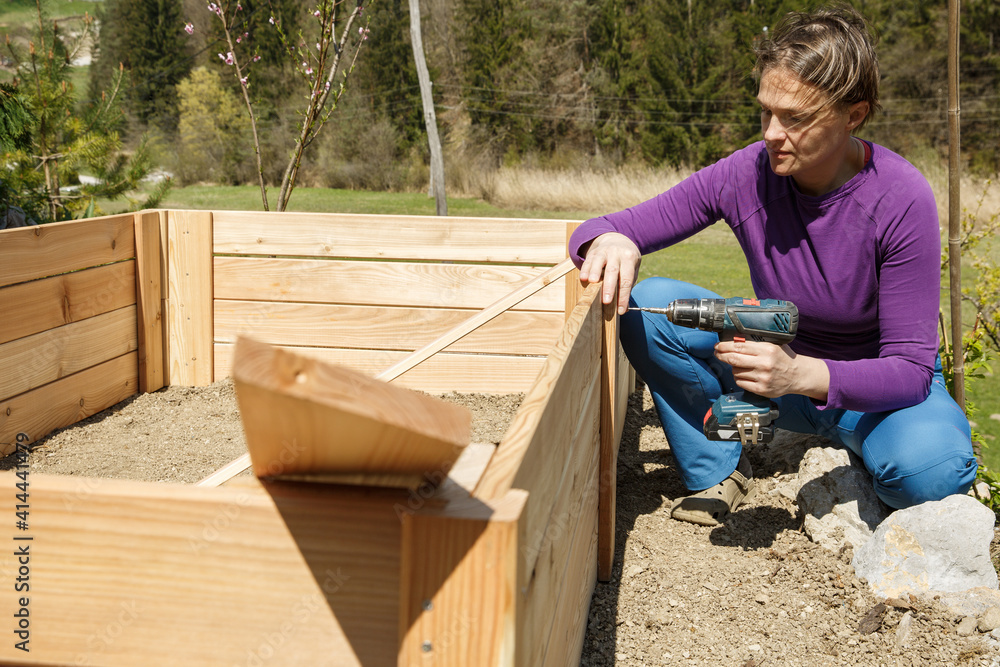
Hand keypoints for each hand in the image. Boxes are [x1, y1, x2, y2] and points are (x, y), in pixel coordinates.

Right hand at [578, 232, 640, 314]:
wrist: (617, 240)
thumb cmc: (626, 261)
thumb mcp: (631, 270)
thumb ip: (627, 286)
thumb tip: (623, 308)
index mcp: (630, 258)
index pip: (627, 280)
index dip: (624, 296)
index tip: (621, 310)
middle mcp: (617, 253)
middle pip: (613, 271)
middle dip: (609, 287)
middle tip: (606, 301)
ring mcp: (605, 251)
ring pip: (599, 262)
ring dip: (595, 272)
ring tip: (592, 283)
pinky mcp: (594, 252)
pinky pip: (588, 260)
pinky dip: (585, 269)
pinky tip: (583, 278)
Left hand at [714, 340, 829, 400]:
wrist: (798, 376)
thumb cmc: (783, 358)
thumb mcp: (773, 346)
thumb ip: (756, 344)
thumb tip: (733, 341)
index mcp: (767, 349)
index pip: (739, 346)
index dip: (725, 346)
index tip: (718, 345)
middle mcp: (764, 363)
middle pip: (734, 359)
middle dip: (721, 355)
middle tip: (717, 353)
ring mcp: (762, 377)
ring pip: (736, 371)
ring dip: (733, 368)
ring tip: (739, 365)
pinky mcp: (761, 389)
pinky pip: (740, 382)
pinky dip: (739, 378)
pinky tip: (744, 375)